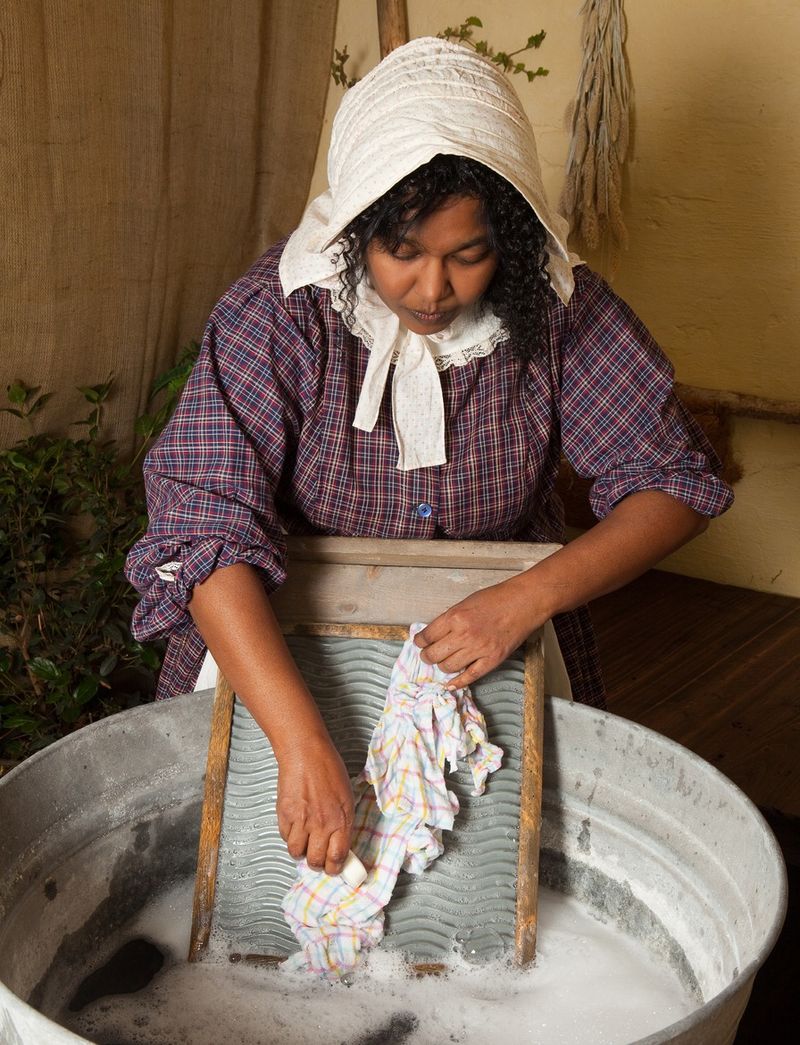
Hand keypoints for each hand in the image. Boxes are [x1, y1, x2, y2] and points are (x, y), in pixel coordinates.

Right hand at [275, 732, 353, 875]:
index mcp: (341, 819)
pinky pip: (285, 837)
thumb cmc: (328, 768)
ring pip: (297, 853)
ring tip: (305, 844)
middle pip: (317, 860)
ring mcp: (301, 821)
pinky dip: (289, 837)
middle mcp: (321, 824)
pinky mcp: (284, 815)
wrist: (305, 753)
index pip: (338, 857)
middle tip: (318, 859)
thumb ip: (343, 821)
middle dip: (318, 864)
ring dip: (301, 852)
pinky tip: (295, 828)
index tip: (334, 868)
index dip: (335, 868)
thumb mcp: (346, 796)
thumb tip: (341, 841)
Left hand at [414, 575, 544, 689]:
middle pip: (434, 654)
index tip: (419, 643)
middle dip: (427, 656)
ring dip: (442, 666)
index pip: (427, 636)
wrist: (524, 602)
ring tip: (443, 662)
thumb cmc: (497, 598)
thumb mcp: (466, 602)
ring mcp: (478, 649)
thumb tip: (436, 633)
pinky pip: (469, 676)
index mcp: (455, 617)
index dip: (420, 641)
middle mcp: (464, 635)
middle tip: (427, 655)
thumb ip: (450, 618)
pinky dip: (458, 682)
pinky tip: (451, 683)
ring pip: (448, 667)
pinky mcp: (492, 660)